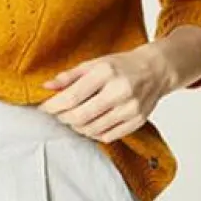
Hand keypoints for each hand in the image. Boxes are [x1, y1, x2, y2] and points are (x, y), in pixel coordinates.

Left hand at [37, 46, 169, 141]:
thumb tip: (46, 87)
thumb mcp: (95, 63)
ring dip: (77, 127)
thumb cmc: (122, 66)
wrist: (155, 70)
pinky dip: (94, 133)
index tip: (45, 108)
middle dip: (64, 118)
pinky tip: (91, 124)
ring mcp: (130, 108)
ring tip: (74, 118)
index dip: (54, 106)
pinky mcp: (137, 121)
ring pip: (92, 129)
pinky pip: (107, 136)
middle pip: (81, 116)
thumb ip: (70, 76)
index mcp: (106, 72)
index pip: (72, 96)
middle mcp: (120, 90)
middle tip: (58, 115)